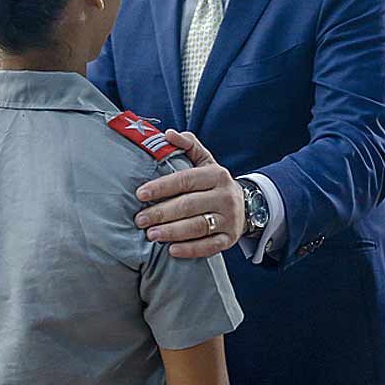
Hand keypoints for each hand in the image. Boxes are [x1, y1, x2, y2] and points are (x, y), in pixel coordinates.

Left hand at [134, 130, 243, 258]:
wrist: (245, 205)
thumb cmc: (214, 183)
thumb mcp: (205, 160)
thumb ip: (188, 144)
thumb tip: (168, 134)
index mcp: (217, 175)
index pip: (185, 180)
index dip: (162, 187)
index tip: (140, 193)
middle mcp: (225, 196)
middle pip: (189, 205)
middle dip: (161, 213)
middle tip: (140, 219)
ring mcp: (229, 219)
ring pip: (197, 227)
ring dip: (172, 232)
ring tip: (151, 235)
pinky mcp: (229, 239)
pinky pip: (209, 246)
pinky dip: (190, 249)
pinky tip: (171, 250)